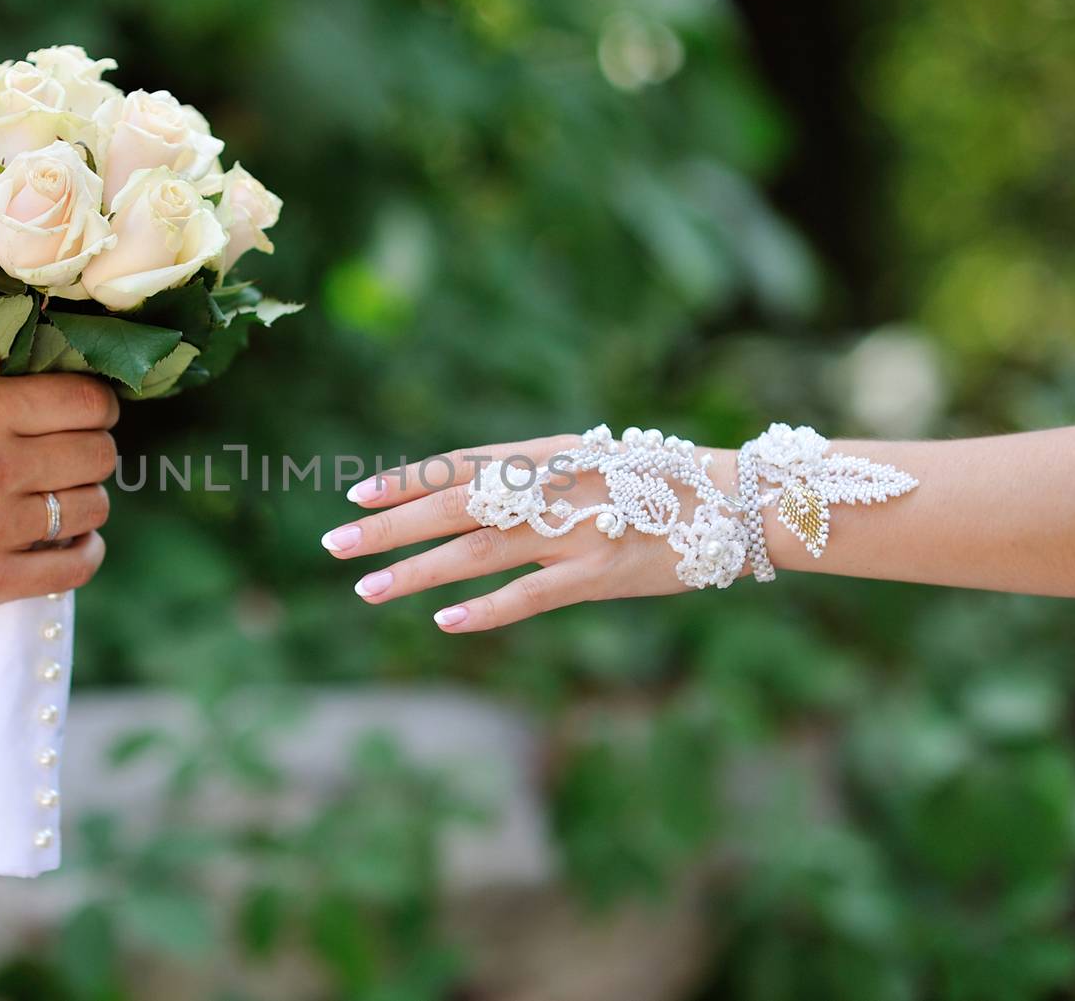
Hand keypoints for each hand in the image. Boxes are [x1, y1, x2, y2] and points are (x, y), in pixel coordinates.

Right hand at [0, 374, 118, 614]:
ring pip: (95, 507)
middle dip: (94, 456)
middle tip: (73, 465)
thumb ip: (8, 402)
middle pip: (100, 454)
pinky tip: (76, 542)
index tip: (95, 420)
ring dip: (87, 505)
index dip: (102, 410)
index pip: (87, 403)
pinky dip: (88, 552)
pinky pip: (77, 565)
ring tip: (62, 504)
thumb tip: (87, 403)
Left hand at [323, 435, 734, 631]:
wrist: (738, 502)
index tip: (356, 496)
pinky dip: (486, 608)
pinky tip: (444, 621)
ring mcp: (574, 530)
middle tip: (336, 544)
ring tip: (367, 588)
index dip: (405, 482)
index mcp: (546, 453)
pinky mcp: (599, 574)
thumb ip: (533, 475)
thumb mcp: (589, 461)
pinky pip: (531, 596)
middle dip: (390, 526)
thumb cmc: (660, 480)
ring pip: (478, 551)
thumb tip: (470, 492)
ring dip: (417, 572)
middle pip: (453, 506)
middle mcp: (552, 486)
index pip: (459, 466)